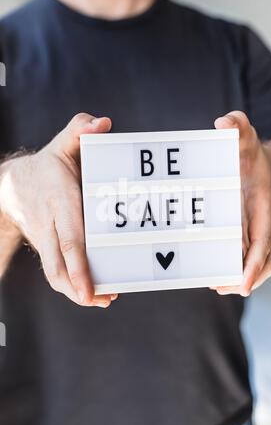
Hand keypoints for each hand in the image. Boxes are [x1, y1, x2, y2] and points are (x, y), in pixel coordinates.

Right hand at [0, 113, 117, 307]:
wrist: (13, 185)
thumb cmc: (49, 165)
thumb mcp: (64, 143)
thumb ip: (80, 130)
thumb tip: (102, 124)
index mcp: (59, 198)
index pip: (69, 236)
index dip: (78, 263)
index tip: (90, 288)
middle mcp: (50, 223)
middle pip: (60, 263)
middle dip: (79, 287)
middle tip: (103, 299)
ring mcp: (46, 238)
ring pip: (55, 273)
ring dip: (76, 292)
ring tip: (103, 299)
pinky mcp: (46, 247)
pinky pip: (57, 270)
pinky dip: (72, 285)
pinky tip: (92, 291)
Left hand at [211, 111, 270, 296]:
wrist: (266, 168)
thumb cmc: (250, 156)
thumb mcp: (244, 137)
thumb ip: (237, 126)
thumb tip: (224, 123)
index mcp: (263, 205)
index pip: (262, 238)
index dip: (254, 262)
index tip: (243, 283)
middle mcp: (264, 223)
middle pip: (263, 260)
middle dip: (245, 278)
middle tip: (220, 287)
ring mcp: (259, 232)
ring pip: (260, 263)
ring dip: (241, 279)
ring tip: (217, 285)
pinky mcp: (251, 236)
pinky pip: (251, 259)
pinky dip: (238, 271)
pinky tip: (217, 275)